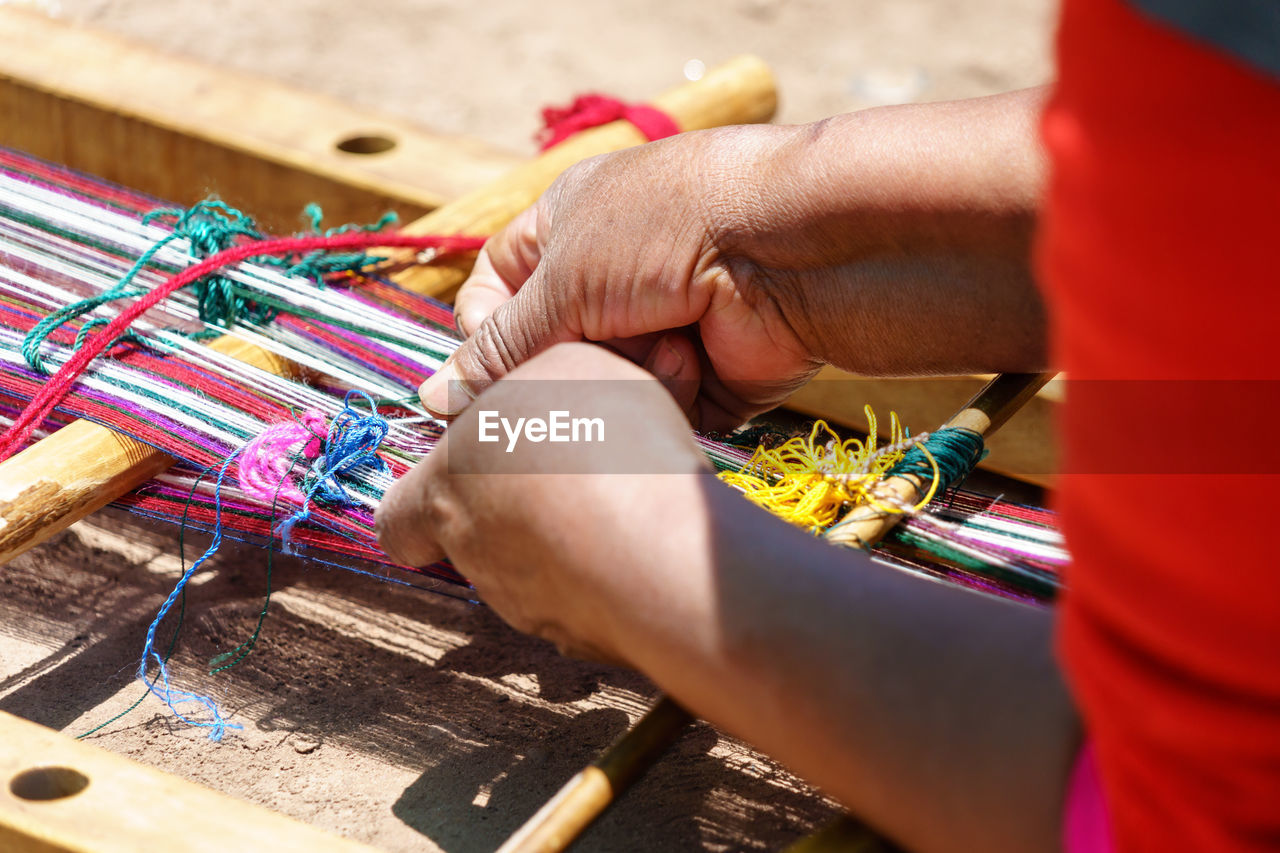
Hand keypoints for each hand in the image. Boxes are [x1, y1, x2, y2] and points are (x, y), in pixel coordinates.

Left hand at [377, 343, 711, 663]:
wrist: (663, 551)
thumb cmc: (602, 448)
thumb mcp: (561, 366)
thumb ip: (520, 377)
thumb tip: (505, 396)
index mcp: (448, 488)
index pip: (397, 517)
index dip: (416, 502)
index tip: (450, 485)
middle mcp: (477, 555)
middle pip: (475, 535)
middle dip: (516, 504)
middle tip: (569, 469)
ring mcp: (530, 607)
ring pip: (533, 569)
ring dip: (566, 536)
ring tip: (624, 497)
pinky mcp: (586, 639)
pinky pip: (590, 598)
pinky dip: (610, 572)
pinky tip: (649, 540)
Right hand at [425, 125, 824, 431]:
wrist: (786, 247)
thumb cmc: (662, 232)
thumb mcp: (562, 276)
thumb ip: (499, 344)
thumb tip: (433, 399)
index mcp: (566, 225)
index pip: (495, 288)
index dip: (483, 331)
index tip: (487, 364)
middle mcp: (610, 276)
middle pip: (548, 352)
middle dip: (562, 364)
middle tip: (574, 367)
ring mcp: (658, 325)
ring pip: (600, 388)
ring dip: (621, 373)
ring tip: (659, 341)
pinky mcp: (700, 376)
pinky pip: (652, 412)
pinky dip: (666, 396)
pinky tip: (695, 362)